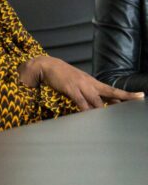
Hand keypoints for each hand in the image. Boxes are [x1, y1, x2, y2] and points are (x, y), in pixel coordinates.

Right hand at [18, 55, 143, 109]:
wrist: (46, 66)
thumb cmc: (62, 76)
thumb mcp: (78, 82)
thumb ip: (88, 93)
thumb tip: (98, 104)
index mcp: (92, 82)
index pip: (113, 90)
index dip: (127, 94)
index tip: (141, 96)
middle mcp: (90, 83)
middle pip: (111, 92)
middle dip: (124, 97)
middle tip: (138, 99)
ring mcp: (80, 85)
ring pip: (96, 100)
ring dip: (103, 110)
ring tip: (110, 119)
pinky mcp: (70, 88)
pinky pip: (80, 101)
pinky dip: (85, 109)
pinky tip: (89, 115)